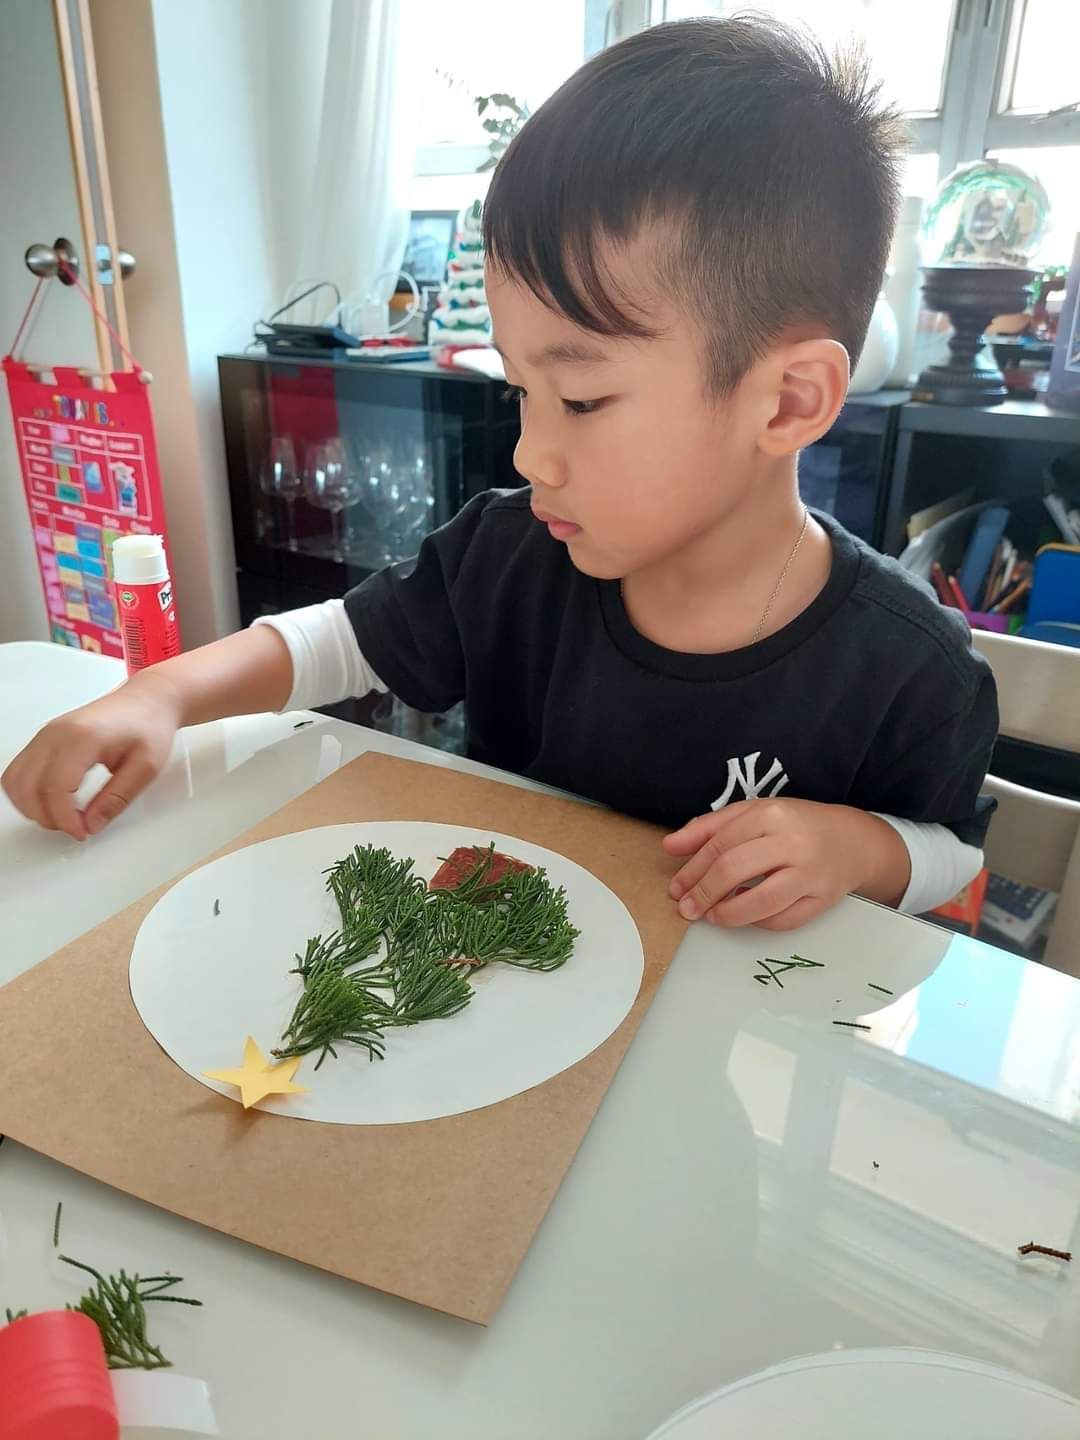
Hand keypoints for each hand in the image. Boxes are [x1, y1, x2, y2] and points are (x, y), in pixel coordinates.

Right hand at [1, 672, 181, 840]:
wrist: (145, 702)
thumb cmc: (148, 726)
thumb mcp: (145, 768)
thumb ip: (116, 799)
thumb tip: (91, 825)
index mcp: (82, 738)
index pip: (56, 787)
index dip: (65, 819)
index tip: (82, 832)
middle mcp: (56, 734)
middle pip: (29, 787)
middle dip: (49, 817)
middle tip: (77, 827)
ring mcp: (45, 735)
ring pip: (16, 782)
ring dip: (34, 807)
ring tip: (65, 816)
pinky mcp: (43, 740)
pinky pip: (18, 772)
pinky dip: (27, 794)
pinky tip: (53, 802)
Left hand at [663, 798, 910, 930]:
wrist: (852, 840)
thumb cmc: (795, 825)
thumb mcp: (753, 814)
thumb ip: (709, 828)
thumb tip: (669, 846)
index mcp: (771, 814)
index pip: (720, 844)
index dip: (692, 870)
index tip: (676, 889)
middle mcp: (792, 842)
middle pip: (734, 870)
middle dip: (703, 893)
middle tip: (687, 909)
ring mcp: (810, 873)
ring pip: (760, 901)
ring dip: (727, 914)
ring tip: (711, 916)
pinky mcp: (823, 900)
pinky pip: (783, 920)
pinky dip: (758, 922)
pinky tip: (745, 917)